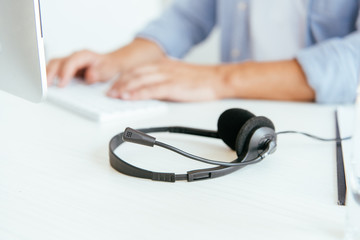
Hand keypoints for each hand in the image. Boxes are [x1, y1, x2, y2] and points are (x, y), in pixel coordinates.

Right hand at [46, 50, 120, 86]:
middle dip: (50, 73)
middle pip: (58, 62)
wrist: (110, 64)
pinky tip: (45, 85)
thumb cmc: (108, 66)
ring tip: (41, 87)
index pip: (71, 62)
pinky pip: (54, 70)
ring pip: (53, 65)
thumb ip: (99, 72)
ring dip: (46, 75)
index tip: (61, 84)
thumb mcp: (108, 69)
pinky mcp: (66, 68)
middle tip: (45, 86)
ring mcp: (69, 62)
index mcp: (84, 55)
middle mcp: (74, 57)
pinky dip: (48, 76)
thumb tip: (89, 75)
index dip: (65, 72)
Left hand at [107, 58, 226, 101]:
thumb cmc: (200, 79)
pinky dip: (138, 93)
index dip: (123, 78)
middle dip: (119, 84)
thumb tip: (151, 89)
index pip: (137, 69)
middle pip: (134, 74)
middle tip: (109, 93)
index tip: (114, 86)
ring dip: (124, 88)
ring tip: (114, 96)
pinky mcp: (172, 86)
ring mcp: (167, 76)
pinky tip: (129, 97)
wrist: (217, 79)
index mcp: (163, 64)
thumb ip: (163, 79)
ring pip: (139, 80)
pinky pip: (151, 89)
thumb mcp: (178, 74)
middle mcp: (162, 68)